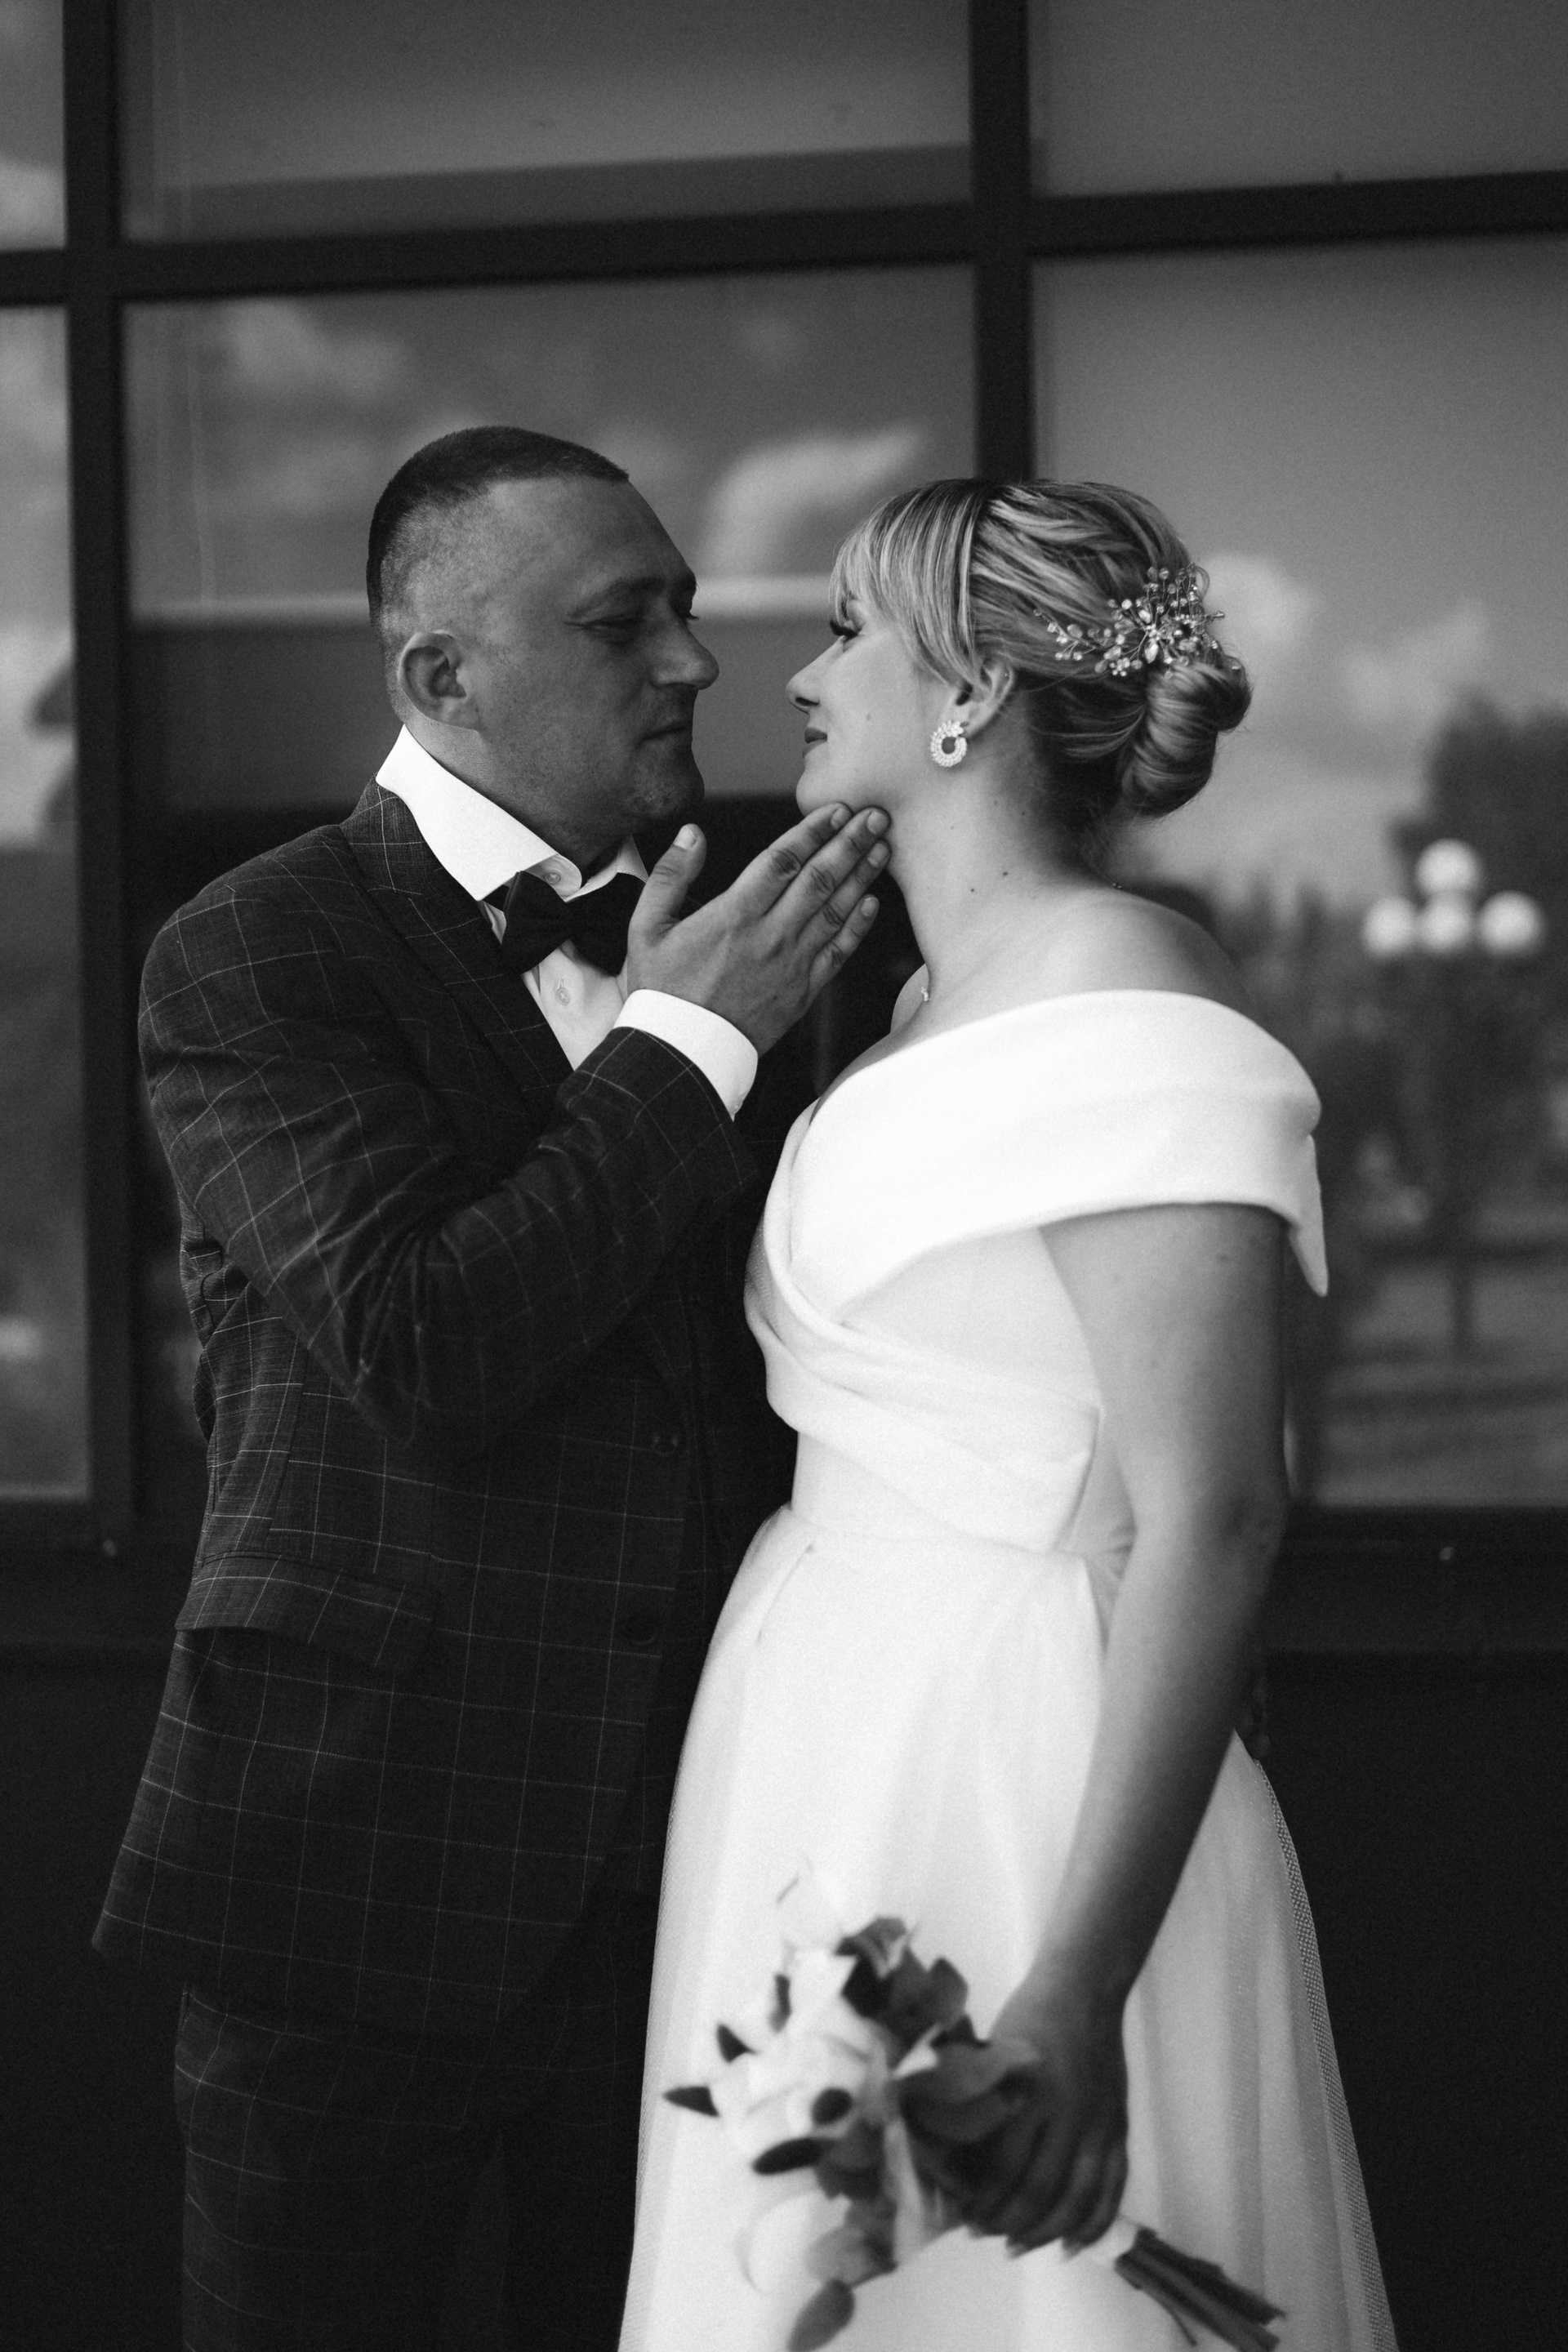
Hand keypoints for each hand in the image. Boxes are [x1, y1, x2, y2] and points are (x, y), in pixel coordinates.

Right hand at [625, 805, 887, 1053]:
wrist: (683, 1051)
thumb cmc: (662, 989)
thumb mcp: (646, 927)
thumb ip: (670, 875)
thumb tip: (693, 834)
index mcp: (734, 913)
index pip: (784, 860)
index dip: (813, 830)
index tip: (836, 810)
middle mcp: (770, 934)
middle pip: (820, 878)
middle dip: (850, 843)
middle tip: (875, 816)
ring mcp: (791, 964)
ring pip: (836, 911)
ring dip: (862, 876)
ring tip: (882, 847)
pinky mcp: (803, 992)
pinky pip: (838, 953)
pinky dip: (858, 927)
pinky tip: (872, 904)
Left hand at [964, 1979, 1129, 2256]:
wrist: (1084, 1990)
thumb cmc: (1027, 2018)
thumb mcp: (994, 2055)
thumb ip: (981, 2104)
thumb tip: (952, 2161)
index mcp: (1028, 2092)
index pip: (1003, 2166)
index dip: (982, 2200)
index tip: (961, 2215)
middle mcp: (1067, 2113)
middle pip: (1039, 2189)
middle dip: (1008, 2221)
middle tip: (983, 2233)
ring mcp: (1098, 2124)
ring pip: (1077, 2198)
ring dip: (1046, 2231)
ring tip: (1019, 2244)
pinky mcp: (1119, 2128)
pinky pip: (1113, 2187)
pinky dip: (1094, 2223)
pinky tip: (1071, 2244)